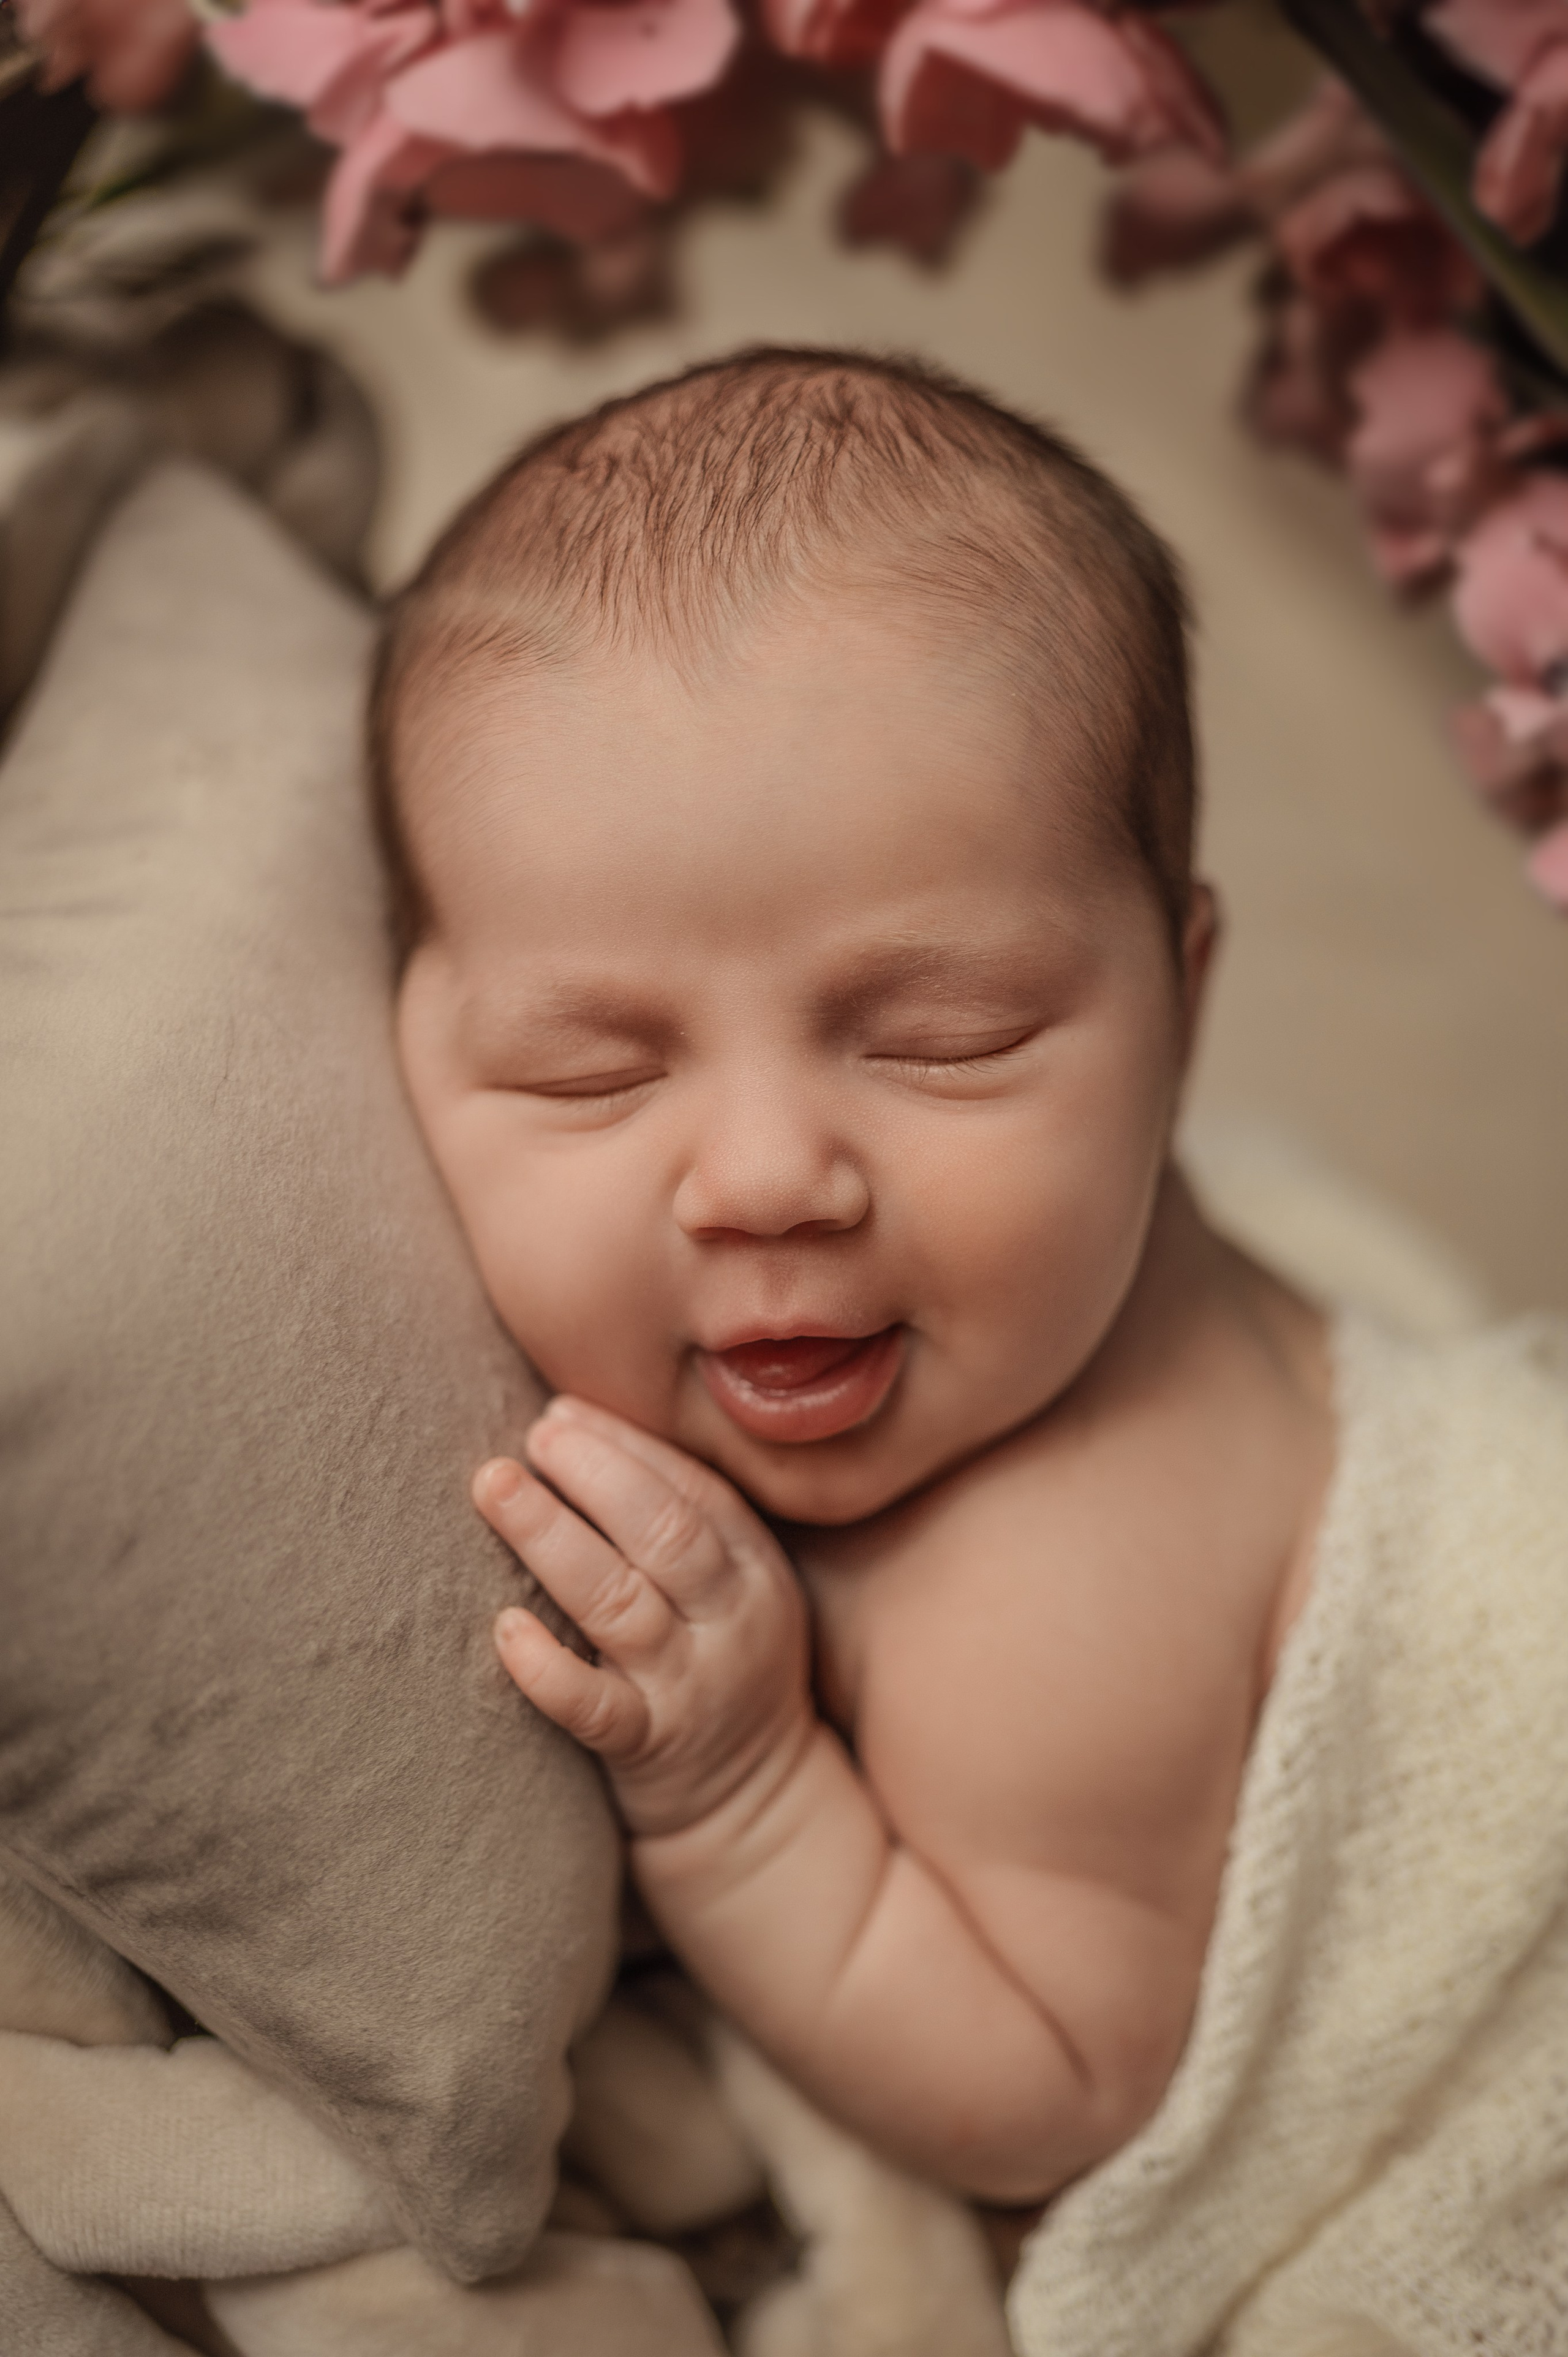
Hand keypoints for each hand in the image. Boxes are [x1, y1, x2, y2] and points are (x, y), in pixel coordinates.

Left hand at [475, 1399, 812, 1838]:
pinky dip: (548, 1668)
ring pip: (621, 1602)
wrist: (755, 1804)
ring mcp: (691, 1685)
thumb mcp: (730, 1587)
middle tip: (531, 1437)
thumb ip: (678, 1520)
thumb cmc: (717, 1666)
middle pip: (665, 1533)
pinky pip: (596, 1707)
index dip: (623, 1444)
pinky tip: (505, 1628)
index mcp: (754, 1567)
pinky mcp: (650, 1747)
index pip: (693, 1488)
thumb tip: (568, 1423)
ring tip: (495, 1488)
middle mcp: (730, 1620)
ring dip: (552, 1538)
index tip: (559, 1410)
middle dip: (594, 1473)